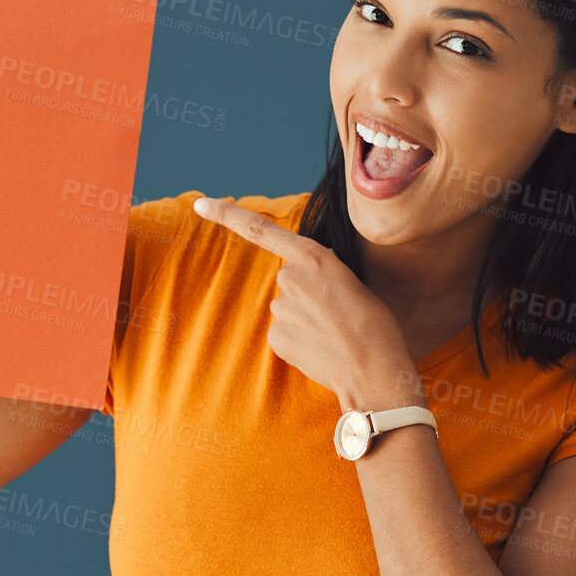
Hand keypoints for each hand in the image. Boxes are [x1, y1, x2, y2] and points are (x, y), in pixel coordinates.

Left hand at [191, 195, 421, 408]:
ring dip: (304, 320)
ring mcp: (280, 309)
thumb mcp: (353, 283)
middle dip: (306, 295)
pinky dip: (299, 341)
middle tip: (336, 314)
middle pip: (288, 281)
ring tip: (333, 334)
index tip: (200, 205)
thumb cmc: (375, 326)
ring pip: (286, 310)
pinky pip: (283, 334)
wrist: (375, 370)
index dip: (227, 216)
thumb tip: (309, 279)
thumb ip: (322, 273)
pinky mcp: (275, 337)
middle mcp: (290, 278)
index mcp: (314, 257)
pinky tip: (320, 349)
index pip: (261, 230)